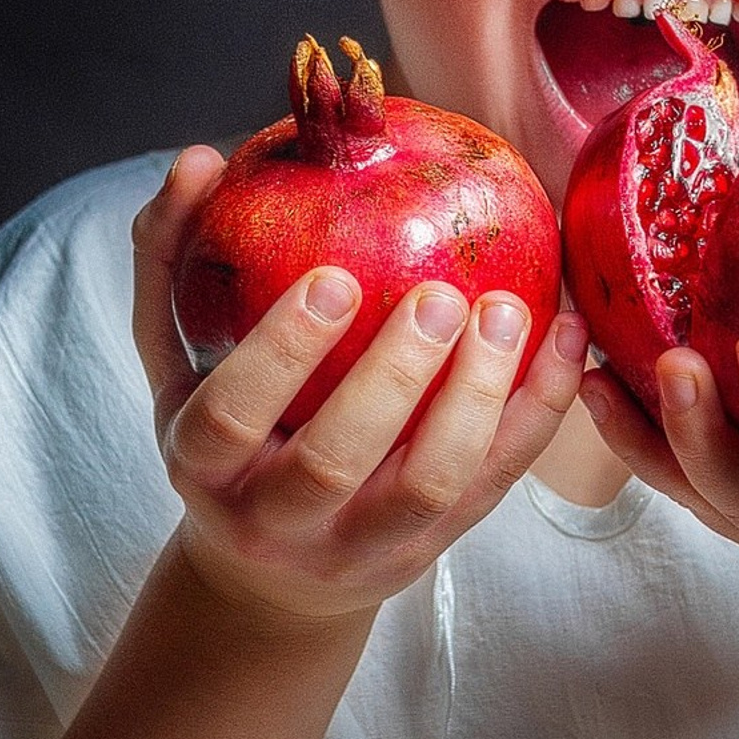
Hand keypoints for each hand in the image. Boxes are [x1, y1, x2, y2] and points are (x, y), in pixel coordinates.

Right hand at [131, 148, 588, 624]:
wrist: (272, 576)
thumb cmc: (227, 437)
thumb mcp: (176, 361)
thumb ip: (171, 260)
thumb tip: (198, 161)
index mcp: (204, 468)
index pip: (232, 415)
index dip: (282, 350)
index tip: (334, 277)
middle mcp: (277, 520)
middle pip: (333, 461)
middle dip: (392, 376)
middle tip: (439, 294)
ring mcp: (362, 544)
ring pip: (428, 485)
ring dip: (476, 397)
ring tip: (508, 311)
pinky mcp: (434, 547)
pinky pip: (496, 481)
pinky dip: (539, 410)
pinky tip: (567, 337)